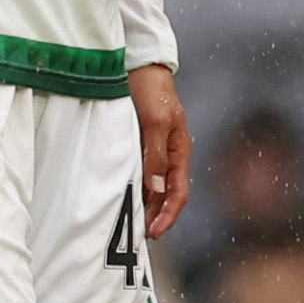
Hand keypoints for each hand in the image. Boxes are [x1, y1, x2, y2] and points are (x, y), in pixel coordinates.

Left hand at [129, 64, 191, 236]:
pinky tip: (123, 198)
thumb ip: (155, 154)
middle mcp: (170, 154)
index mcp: (180, 150)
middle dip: (157, 218)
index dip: (168, 216)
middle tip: (140, 237)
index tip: (153, 233)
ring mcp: (156, 150)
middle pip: (168, 195)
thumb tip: (156, 189)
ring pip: (154, 187)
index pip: (179, 193)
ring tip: (131, 224)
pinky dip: (135, 190)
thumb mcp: (156, 121)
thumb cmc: (151, 90)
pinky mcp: (141, 145)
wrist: (140, 65)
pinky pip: (141, 174)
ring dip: (146, 206)